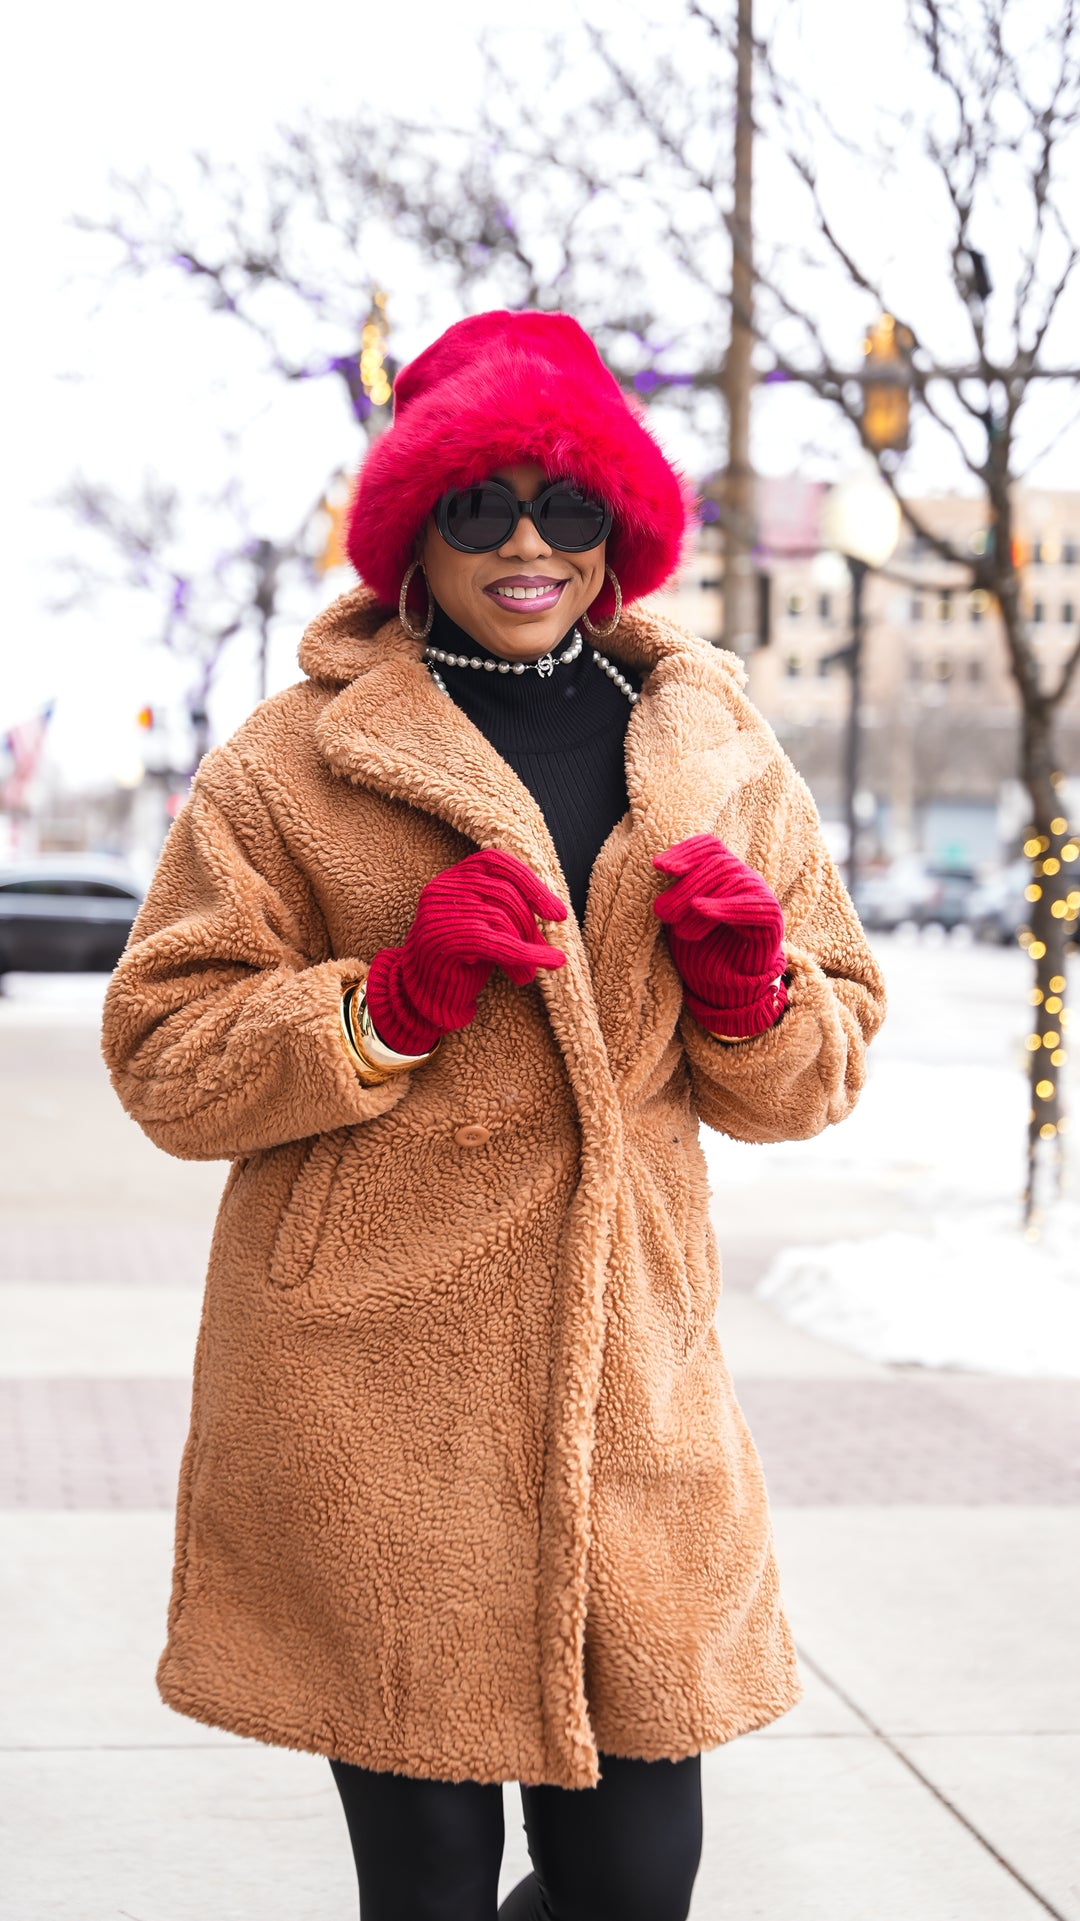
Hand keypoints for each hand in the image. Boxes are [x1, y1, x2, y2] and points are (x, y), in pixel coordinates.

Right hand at [365, 848, 567, 1053]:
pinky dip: (529, 954)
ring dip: (526, 947)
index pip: (498, 863)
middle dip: (530, 925)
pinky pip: (497, 942)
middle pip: (504, 893)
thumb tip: (554, 909)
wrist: (422, 995)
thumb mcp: (486, 924)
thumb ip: (508, 908)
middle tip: (544, 952)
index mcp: (454, 876)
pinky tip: (551, 962)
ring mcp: (440, 911)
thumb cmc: (459, 959)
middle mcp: (443, 886)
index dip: (531, 884)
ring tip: (527, 972)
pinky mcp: (444, 938)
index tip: (557, 913)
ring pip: (502, 918)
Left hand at [652, 832, 786, 1039]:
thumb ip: (676, 894)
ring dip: (700, 900)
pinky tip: (701, 909)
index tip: (659, 866)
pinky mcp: (773, 919)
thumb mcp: (683, 917)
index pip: (710, 847)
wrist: (733, 984)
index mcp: (725, 871)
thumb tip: (657, 867)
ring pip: (734, 882)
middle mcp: (745, 877)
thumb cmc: (704, 947)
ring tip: (677, 928)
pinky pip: (754, 906)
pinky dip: (725, 906)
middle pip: (718, 865)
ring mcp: (761, 895)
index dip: (686, 851)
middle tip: (661, 912)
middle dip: (686, 886)